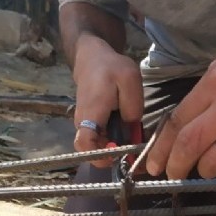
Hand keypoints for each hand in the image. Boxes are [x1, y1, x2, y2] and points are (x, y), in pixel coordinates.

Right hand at [72, 34, 143, 167]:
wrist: (92, 59)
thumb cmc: (111, 68)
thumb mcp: (130, 80)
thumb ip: (132, 106)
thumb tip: (131, 130)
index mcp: (92, 112)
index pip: (84, 143)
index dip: (98, 156)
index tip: (115, 156)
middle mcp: (83, 122)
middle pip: (89, 150)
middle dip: (110, 155)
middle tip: (130, 149)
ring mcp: (84, 124)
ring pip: (95, 146)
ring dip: (111, 148)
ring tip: (129, 139)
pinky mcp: (88, 124)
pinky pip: (98, 139)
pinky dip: (111, 140)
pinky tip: (124, 131)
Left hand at [146, 39, 215, 178]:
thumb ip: (208, 88)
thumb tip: (180, 121)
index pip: (178, 119)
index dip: (161, 146)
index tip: (154, 162)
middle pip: (189, 143)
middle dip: (175, 166)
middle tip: (171, 175)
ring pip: (214, 162)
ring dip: (205, 171)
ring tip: (208, 168)